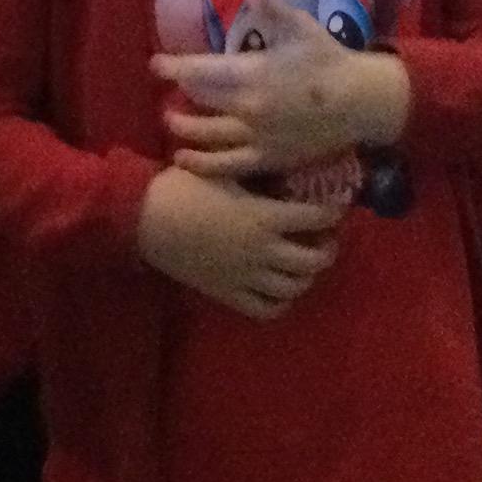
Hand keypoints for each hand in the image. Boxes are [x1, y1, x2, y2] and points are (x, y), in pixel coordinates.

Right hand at [137, 163, 342, 319]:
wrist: (145, 217)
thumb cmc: (184, 186)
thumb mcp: (227, 173)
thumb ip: (258, 177)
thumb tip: (286, 171)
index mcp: (264, 216)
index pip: (317, 218)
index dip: (334, 212)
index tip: (336, 208)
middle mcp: (262, 250)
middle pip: (314, 261)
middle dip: (327, 249)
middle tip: (323, 238)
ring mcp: (246, 275)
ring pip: (294, 287)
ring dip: (306, 276)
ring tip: (302, 263)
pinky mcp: (228, 293)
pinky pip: (266, 309)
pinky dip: (281, 302)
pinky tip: (278, 287)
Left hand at [153, 0, 410, 178]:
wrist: (361, 102)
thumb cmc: (330, 60)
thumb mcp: (303, 27)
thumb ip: (273, 7)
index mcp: (254, 73)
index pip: (201, 71)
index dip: (174, 67)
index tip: (156, 64)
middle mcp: (249, 108)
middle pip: (201, 103)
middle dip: (179, 98)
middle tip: (168, 95)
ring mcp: (258, 136)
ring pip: (208, 137)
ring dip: (183, 130)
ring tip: (169, 124)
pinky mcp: (269, 158)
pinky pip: (228, 165)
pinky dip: (203, 163)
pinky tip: (184, 160)